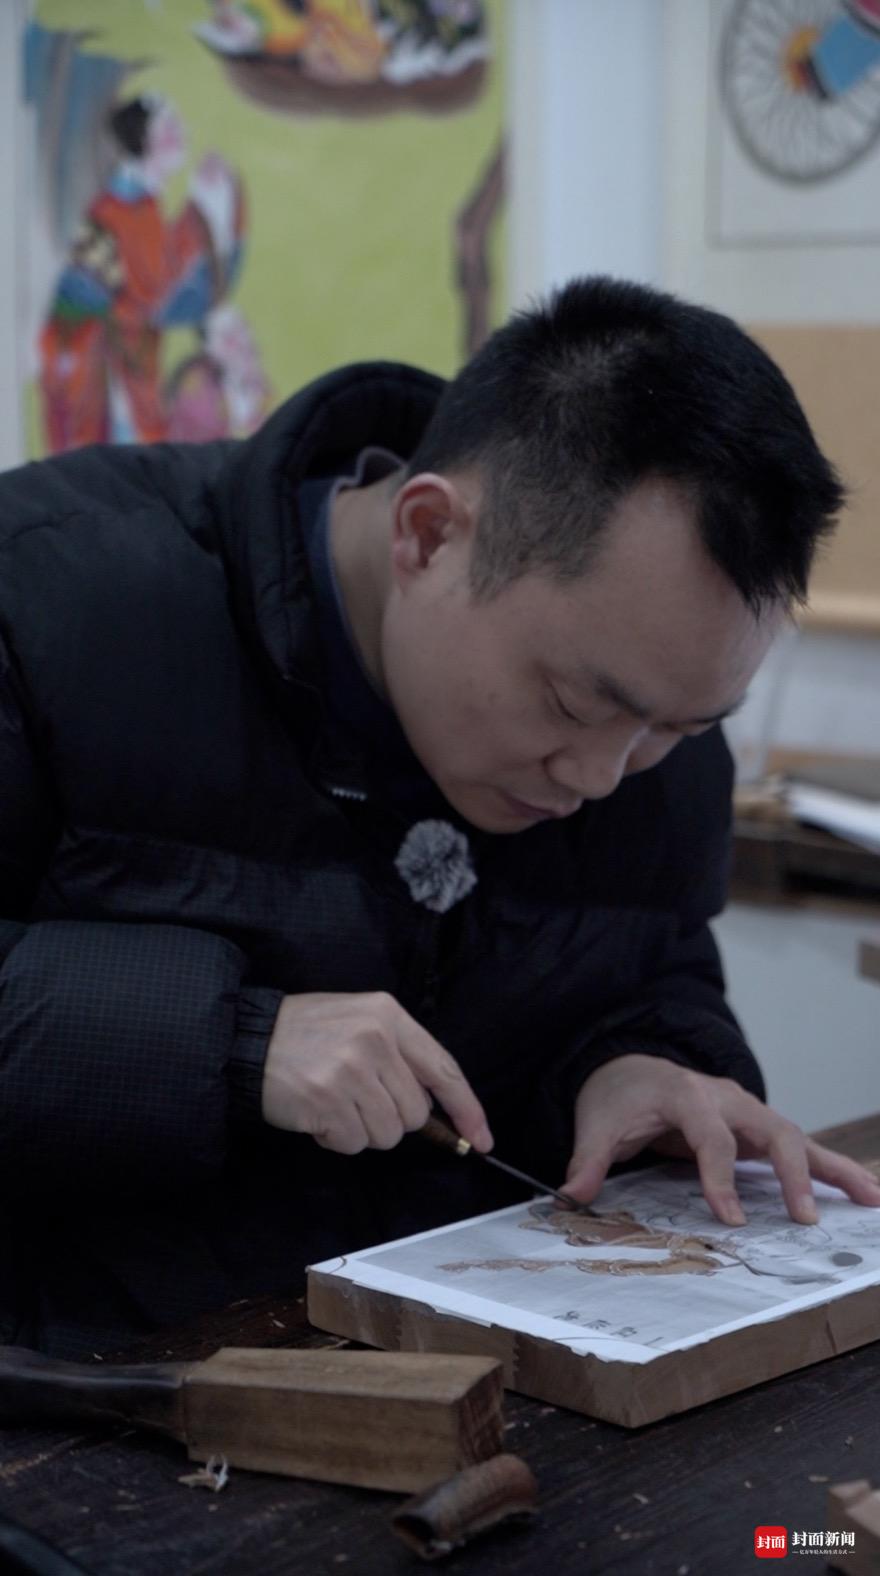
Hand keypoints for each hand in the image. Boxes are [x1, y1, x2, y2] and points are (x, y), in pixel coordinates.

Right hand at [262, 991, 491, 1156]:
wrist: (248, 1039)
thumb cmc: (307, 1035)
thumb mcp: (359, 1022)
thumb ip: (400, 1056)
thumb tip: (437, 1110)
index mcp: (389, 1015)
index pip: (443, 1069)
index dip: (467, 1108)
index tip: (480, 1138)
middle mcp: (375, 1039)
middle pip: (415, 1113)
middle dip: (390, 1119)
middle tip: (356, 1099)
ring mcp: (351, 1070)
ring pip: (388, 1134)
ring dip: (362, 1131)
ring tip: (334, 1103)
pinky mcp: (328, 1100)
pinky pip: (355, 1143)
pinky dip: (337, 1139)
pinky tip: (318, 1114)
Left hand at [565, 1054, 879, 1225]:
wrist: (632, 1068)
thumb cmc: (618, 1098)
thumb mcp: (596, 1123)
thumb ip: (588, 1159)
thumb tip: (570, 1195)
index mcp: (686, 1095)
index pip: (710, 1136)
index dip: (720, 1177)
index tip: (729, 1219)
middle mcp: (726, 1099)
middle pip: (771, 1129)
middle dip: (791, 1173)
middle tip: (804, 1219)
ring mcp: (749, 1113)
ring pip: (799, 1137)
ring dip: (835, 1170)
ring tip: (873, 1200)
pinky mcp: (759, 1130)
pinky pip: (800, 1149)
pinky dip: (833, 1170)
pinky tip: (866, 1193)